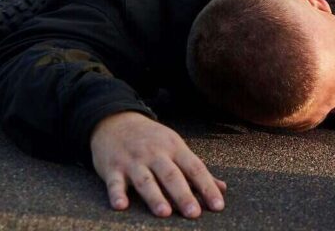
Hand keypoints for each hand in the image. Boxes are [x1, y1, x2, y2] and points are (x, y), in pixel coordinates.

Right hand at [90, 111, 226, 217]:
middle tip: (194, 213)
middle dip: (183, 195)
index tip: (218, 206)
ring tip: (165, 212)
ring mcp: (133, 161)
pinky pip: (114, 182)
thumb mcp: (175, 148)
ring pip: (146, 180)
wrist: (115, 121)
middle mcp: (155, 154)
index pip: (195, 168)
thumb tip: (222, 188)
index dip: (207, 187)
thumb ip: (196, 170)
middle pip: (172, 176)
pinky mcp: (112, 168)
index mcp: (175, 148)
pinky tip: (121, 205)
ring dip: (155, 196)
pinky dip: (117, 194)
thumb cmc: (151, 140)